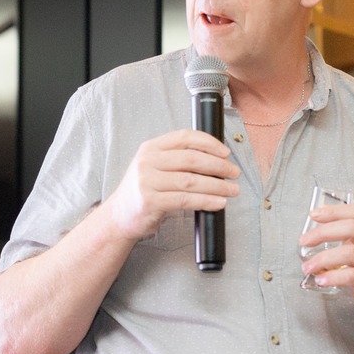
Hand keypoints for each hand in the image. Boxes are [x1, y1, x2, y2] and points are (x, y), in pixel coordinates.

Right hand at [103, 130, 239, 242]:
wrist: (119, 216)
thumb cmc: (143, 191)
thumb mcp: (154, 166)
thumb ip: (177, 159)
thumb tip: (216, 159)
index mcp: (151, 148)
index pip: (185, 137)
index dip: (209, 142)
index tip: (225, 152)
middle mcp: (147, 161)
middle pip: (192, 159)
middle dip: (219, 165)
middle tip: (234, 173)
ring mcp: (147, 181)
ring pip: (192, 180)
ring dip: (217, 185)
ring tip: (233, 190)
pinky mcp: (151, 201)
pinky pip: (186, 200)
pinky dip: (206, 201)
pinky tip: (219, 202)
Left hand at [300, 202, 353, 331]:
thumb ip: (348, 236)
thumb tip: (316, 228)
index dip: (334, 212)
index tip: (313, 215)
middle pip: (353, 228)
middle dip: (323, 233)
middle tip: (304, 241)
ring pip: (350, 253)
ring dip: (323, 258)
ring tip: (308, 266)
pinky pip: (353, 276)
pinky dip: (333, 277)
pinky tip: (321, 279)